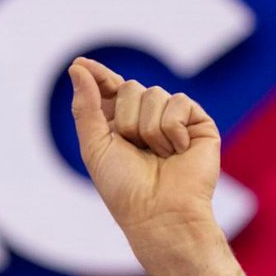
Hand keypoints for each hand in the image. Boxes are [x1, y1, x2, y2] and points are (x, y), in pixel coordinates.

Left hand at [66, 56, 248, 275]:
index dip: (98, 76)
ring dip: (149, 128)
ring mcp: (174, 120)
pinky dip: (172, 130)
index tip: (79, 63)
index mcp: (119, 124)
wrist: (159, 212)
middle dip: (126, 118)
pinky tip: (178, 151)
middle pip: (131, 87)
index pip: (109, 90)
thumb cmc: (124, 186)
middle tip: (134, 148)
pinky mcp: (198, 123)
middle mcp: (146, 119)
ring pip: (154, 94)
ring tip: (157, 155)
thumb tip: (77, 67)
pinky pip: (178, 103)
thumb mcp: (94, 146)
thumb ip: (85, 107)